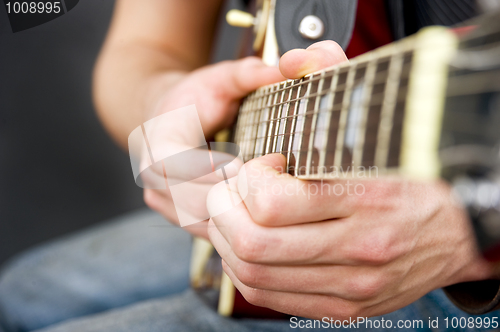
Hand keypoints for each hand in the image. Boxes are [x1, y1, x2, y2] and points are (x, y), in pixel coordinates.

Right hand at [141, 57, 284, 238]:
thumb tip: (288, 67)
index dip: (211, 170)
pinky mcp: (176, 213)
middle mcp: (153, 177)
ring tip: (264, 195)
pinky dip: (230, 224)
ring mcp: (162, 199)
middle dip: (231, 195)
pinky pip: (203, 230)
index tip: (246, 165)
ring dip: (234, 213)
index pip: (176, 167)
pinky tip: (253, 209)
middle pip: (191, 201)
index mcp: (158, 142)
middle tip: (267, 183)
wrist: (168, 116)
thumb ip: (249, 73)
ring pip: (198, 222)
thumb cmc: (196, 97)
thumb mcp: (220, 79)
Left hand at [206, 41, 494, 318]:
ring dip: (228, 239)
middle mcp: (359, 249)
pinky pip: (270, 295)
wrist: (463, 229)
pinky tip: (251, 243)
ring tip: (238, 213)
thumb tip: (307, 57)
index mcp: (368, 198)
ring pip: (253, 273)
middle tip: (232, 189)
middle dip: (224, 211)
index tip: (262, 163)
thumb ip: (344, 88)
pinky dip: (245, 269)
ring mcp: (351, 285)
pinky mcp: (345, 307)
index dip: (250, 178)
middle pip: (252, 242)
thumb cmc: (420, 173)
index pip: (271, 203)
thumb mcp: (387, 127)